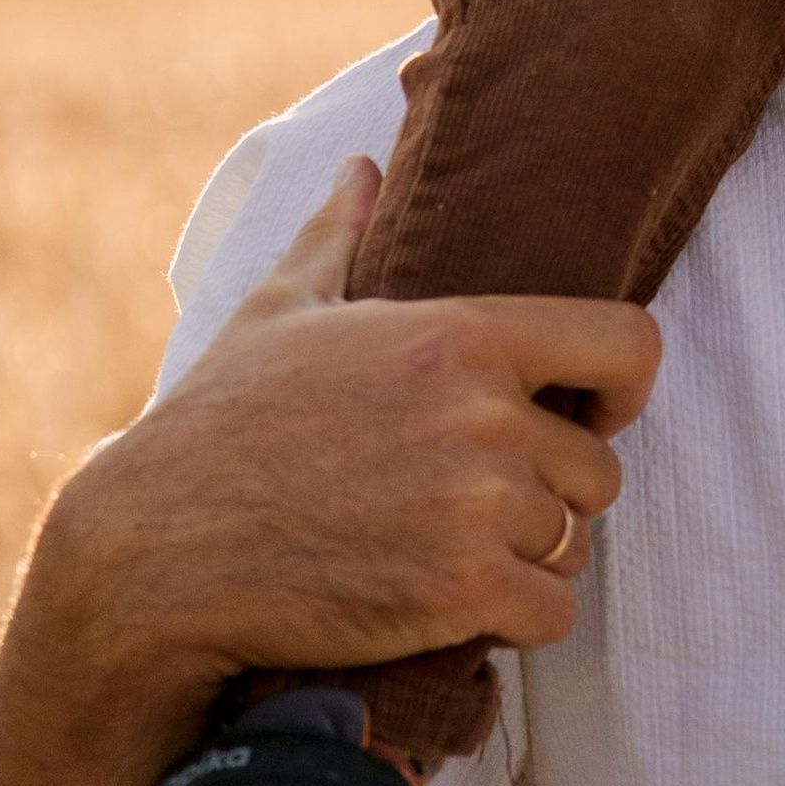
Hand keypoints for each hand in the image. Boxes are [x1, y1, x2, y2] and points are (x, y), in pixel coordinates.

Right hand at [0, 157, 659, 785]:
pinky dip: (520, 617)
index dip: (624, 383)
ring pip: (574, 542)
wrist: (157, 552)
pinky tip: (460, 607)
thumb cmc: (219, 424)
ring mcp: (475, 507)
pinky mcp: (457, 594)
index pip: (627, 343)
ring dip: (533, 556)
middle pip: (600, 464)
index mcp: (461, 334)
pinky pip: (552, 613)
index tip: (594, 412)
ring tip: (461, 550)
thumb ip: (339, 234)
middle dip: (555, 490)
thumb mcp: (280, 309)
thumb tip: (361, 168)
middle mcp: (484, 415)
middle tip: (486, 502)